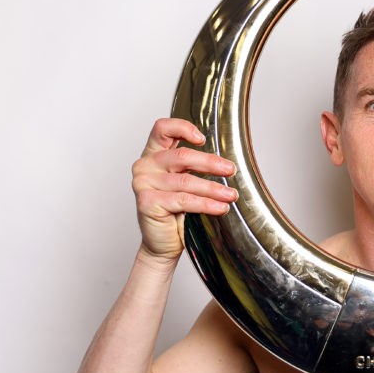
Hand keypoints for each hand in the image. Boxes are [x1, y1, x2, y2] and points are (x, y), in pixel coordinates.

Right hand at [131, 118, 237, 260]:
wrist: (163, 244)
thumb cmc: (176, 212)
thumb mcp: (185, 183)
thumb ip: (194, 168)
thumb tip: (226, 163)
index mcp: (153, 154)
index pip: (162, 129)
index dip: (183, 128)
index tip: (203, 139)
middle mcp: (145, 165)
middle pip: (181, 156)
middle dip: (210, 163)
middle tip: (230, 170)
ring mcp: (143, 183)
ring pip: (186, 181)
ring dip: (213, 188)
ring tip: (230, 195)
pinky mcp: (147, 202)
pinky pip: (183, 200)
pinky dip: (206, 204)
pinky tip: (220, 207)